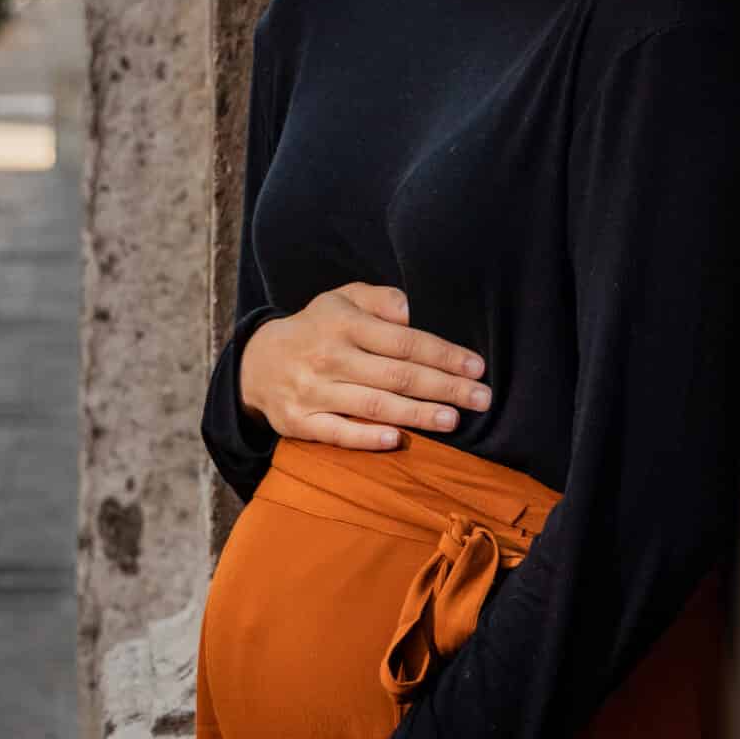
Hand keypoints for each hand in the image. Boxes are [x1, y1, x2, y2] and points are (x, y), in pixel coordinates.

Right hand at [238, 282, 490, 450]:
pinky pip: (338, 433)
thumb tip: (413, 310)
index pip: (404, 341)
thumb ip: (381, 299)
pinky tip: (398, 440)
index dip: (444, 355)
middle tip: (483, 399)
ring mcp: (313, 392)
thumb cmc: (318, 328)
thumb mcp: (342, 299)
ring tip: (454, 420)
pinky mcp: (300, 423)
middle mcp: (329, 356)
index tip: (477, 367)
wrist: (257, 362)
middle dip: (444, 387)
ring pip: (374, 405)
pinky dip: (367, 437)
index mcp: (344, 323)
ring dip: (418, 414)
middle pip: (397, 375)